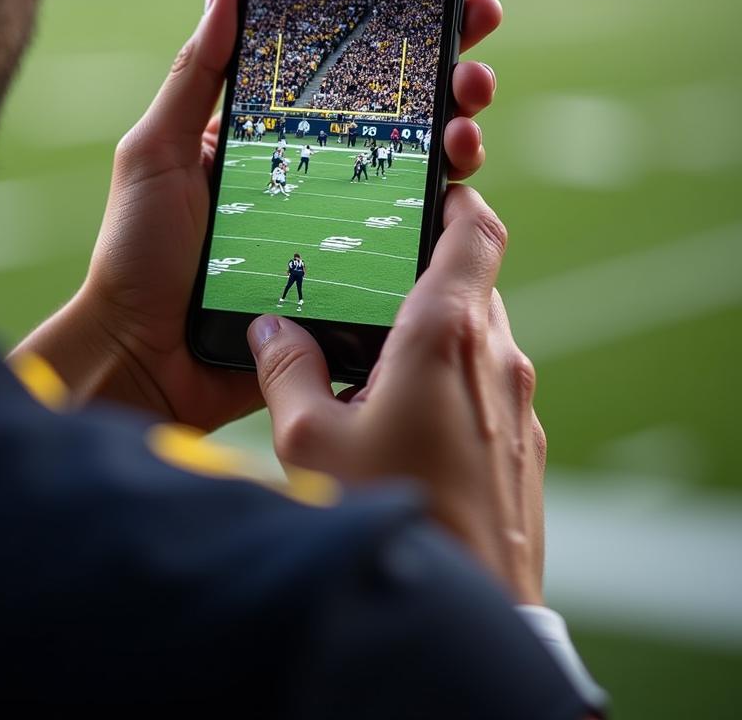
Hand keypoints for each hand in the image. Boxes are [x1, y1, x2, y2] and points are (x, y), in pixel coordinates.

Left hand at [15, 0, 503, 431]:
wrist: (142, 357)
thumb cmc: (137, 253)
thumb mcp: (156, 152)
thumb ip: (195, 75)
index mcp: (270, 137)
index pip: (343, 77)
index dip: (398, 37)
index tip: (448, 2)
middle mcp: (314, 176)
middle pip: (398, 121)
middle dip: (449, 85)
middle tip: (472, 72)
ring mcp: (338, 229)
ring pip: (418, 178)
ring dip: (457, 143)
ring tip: (465, 130)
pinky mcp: (352, 281)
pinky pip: (411, 247)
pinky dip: (445, 219)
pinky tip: (461, 196)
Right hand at [247, 185, 545, 603]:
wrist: (467, 600)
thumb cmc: (390, 510)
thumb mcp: (310, 441)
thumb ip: (286, 372)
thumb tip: (270, 330)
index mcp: (442, 335)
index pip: (476, 232)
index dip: (458, 200)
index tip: (428, 195)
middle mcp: (493, 355)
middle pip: (471, 281)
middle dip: (424, 274)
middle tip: (373, 285)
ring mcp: (516, 398)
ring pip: (480, 332)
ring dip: (436, 332)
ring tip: (378, 361)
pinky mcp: (524, 438)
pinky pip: (489, 381)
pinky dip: (454, 376)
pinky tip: (407, 418)